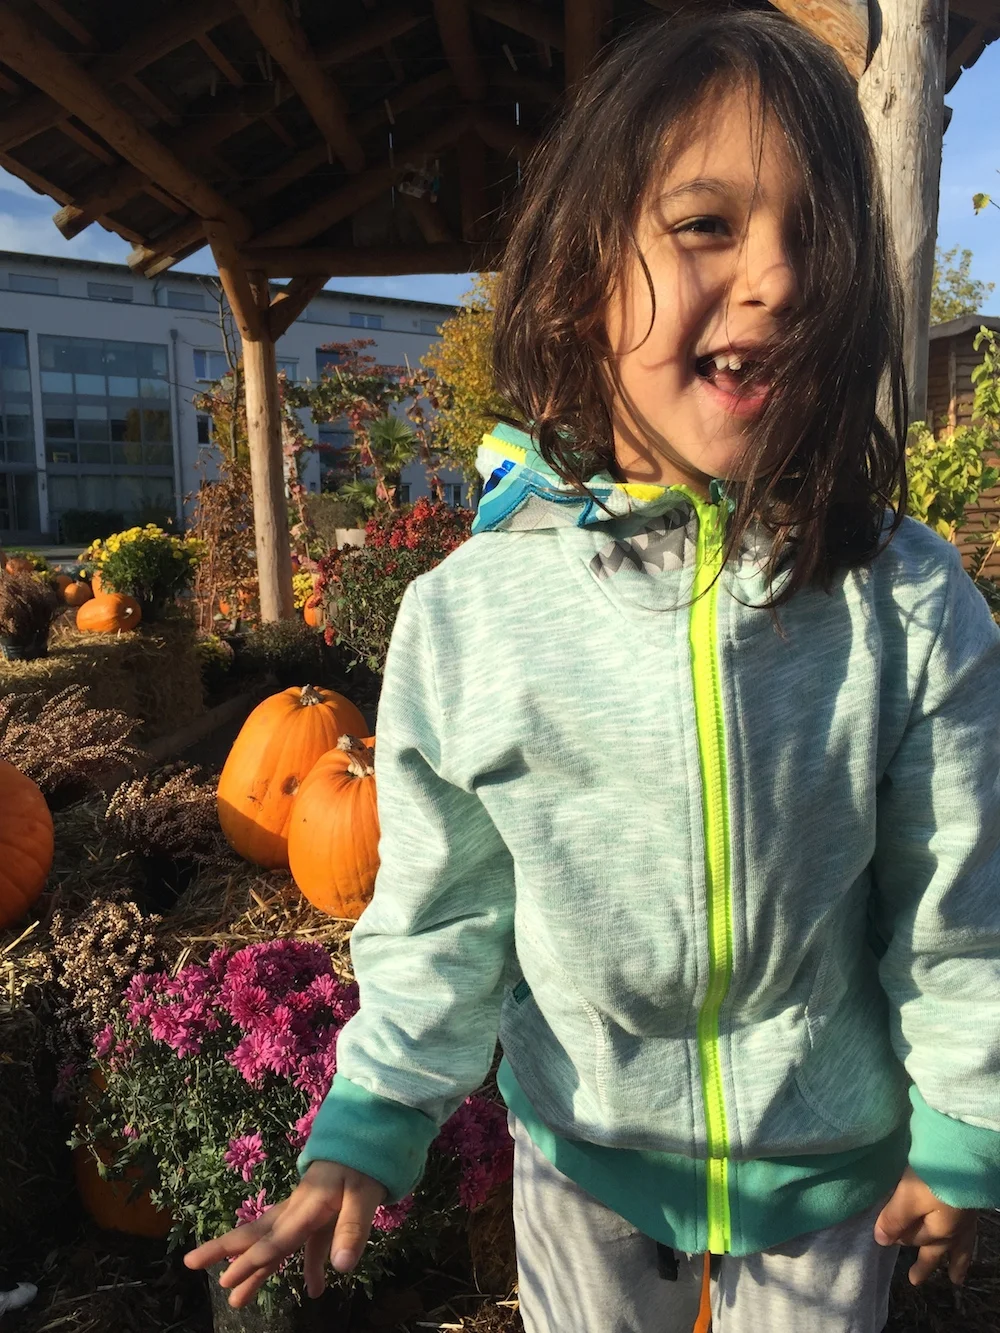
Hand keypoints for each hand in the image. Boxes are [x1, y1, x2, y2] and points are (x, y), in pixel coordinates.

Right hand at [183, 1161, 385, 1307]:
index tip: (225, 1280)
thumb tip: (341, 1268)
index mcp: (306, 1204)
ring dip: (257, 1268)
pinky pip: (307, 1242)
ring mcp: (307, 1209)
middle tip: (190, 1263)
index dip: (251, 1261)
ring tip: (237, 1299)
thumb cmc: (366, 1159)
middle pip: (257, 1233)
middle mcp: (298, 1208)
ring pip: (274, 1240)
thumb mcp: (365, 1193)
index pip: (275, 1239)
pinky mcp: (320, 1210)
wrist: (369, 1130)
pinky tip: (315, 1288)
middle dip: (224, 1250)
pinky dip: (309, 1265)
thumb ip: (352, 1229)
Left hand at [874, 1166, 976, 1285]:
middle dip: (924, 1265)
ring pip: (960, 1248)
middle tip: (915, 1280)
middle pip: (935, 1250)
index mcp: (936, 1231)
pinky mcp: (972, 1206)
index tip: (885, 1231)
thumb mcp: (908, 1197)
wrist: (966, 1156)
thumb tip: (881, 1242)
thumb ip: (894, 1219)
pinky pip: (970, 1235)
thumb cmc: (934, 1177)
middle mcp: (953, 1231)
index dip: (896, 1234)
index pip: (910, 1239)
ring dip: (955, 1263)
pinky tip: (966, 1242)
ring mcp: (966, 1220)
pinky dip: (967, 1245)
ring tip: (955, 1279)